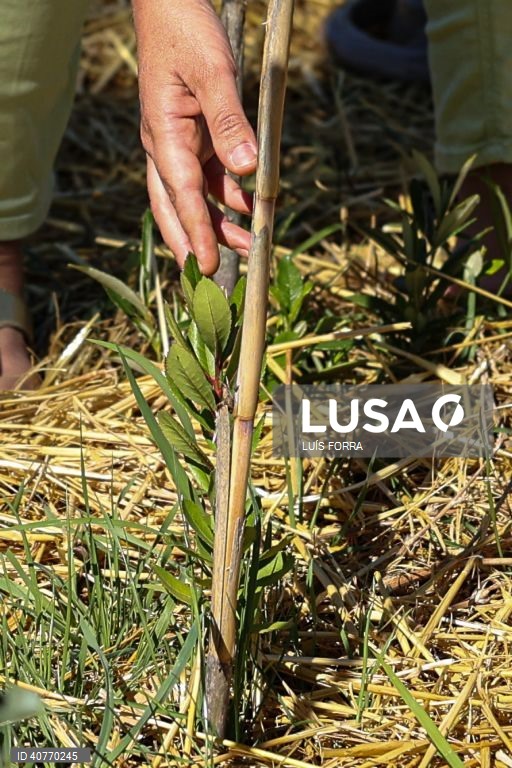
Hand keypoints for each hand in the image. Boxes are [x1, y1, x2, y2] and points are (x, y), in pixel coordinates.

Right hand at [132, 0, 256, 275]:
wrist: (170, 4)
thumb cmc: (186, 30)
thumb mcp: (212, 71)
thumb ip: (229, 121)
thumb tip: (247, 170)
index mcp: (163, 134)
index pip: (181, 193)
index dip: (196, 231)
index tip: (209, 266)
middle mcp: (165, 146)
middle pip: (174, 207)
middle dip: (194, 242)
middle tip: (215, 275)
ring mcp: (178, 143)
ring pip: (194, 197)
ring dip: (219, 223)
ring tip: (251, 244)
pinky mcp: (194, 136)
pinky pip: (209, 176)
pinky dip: (227, 195)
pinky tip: (249, 204)